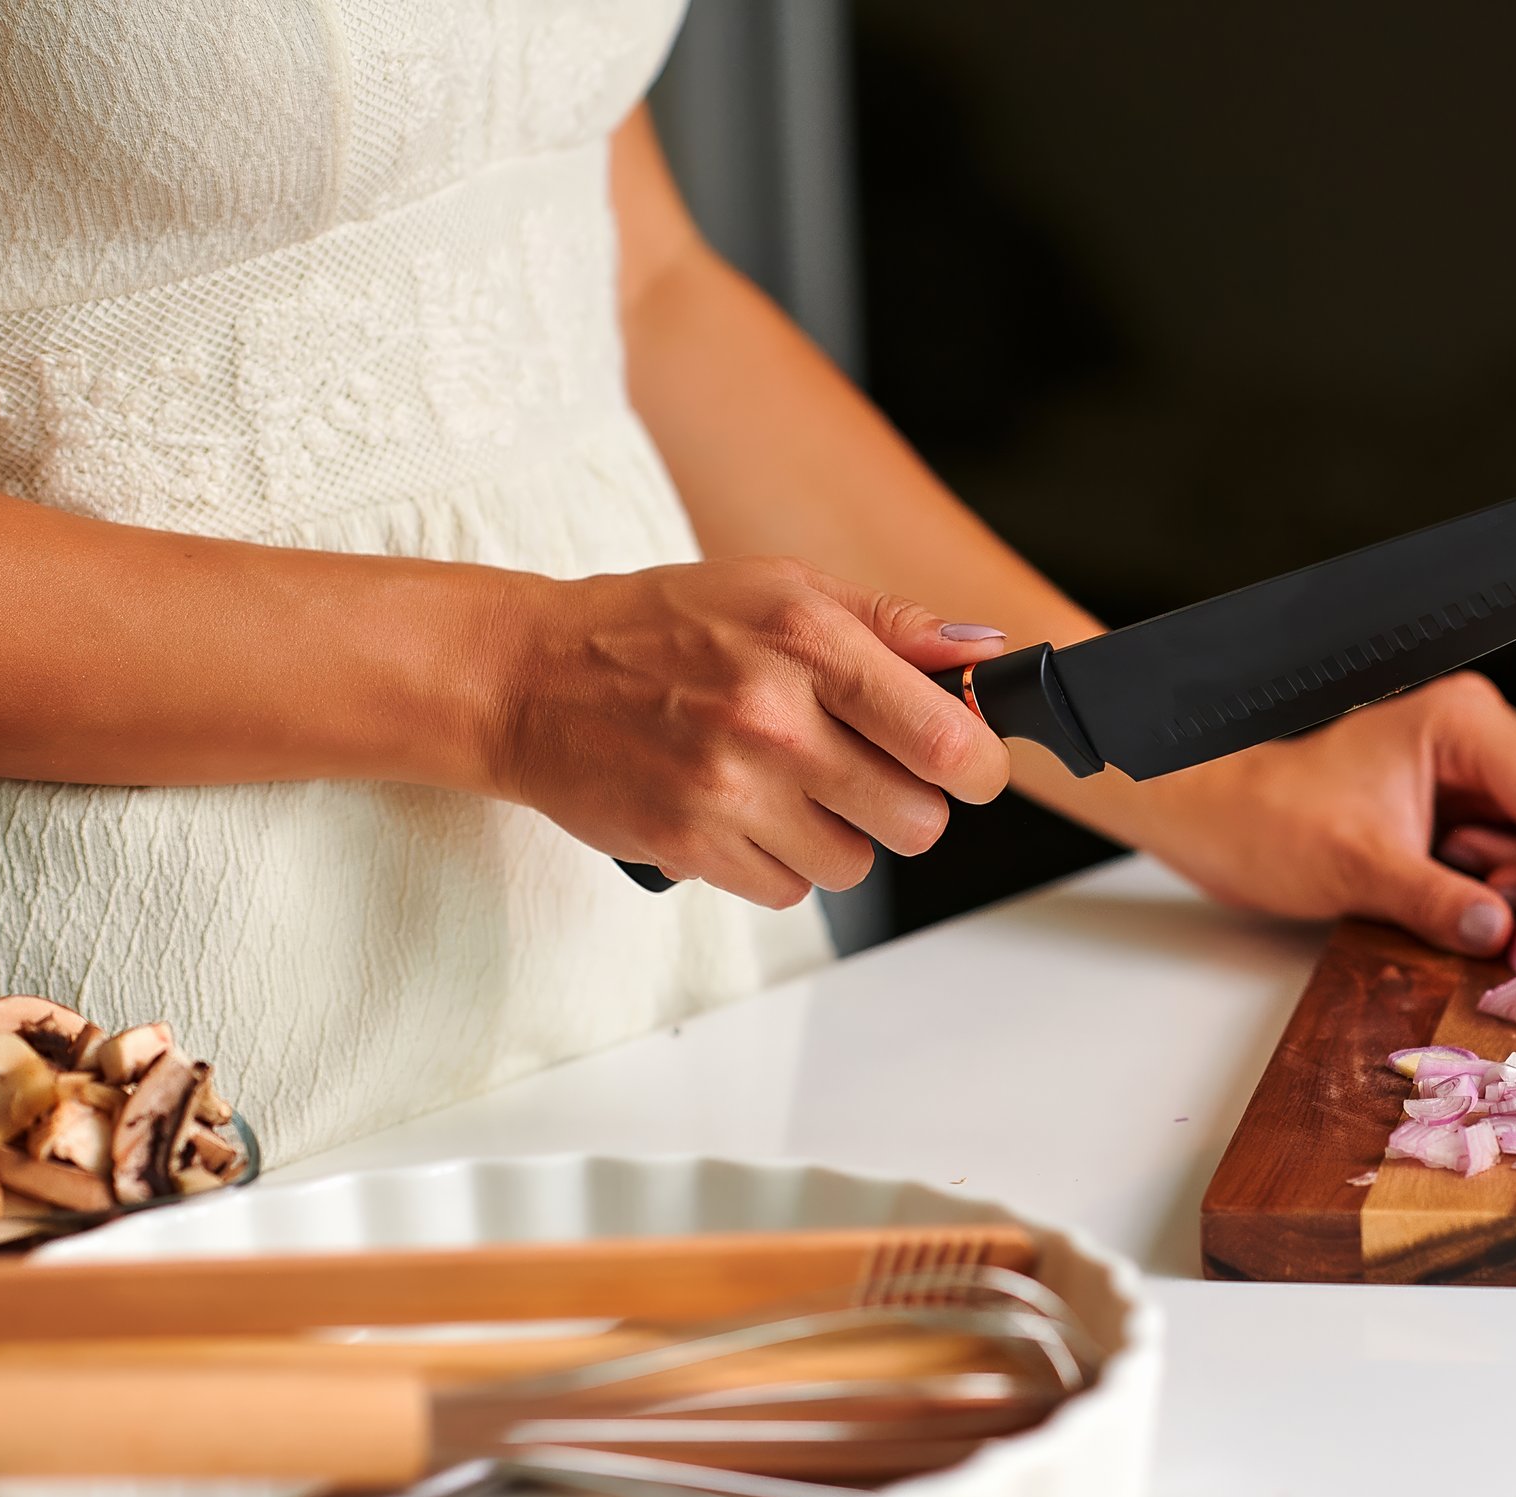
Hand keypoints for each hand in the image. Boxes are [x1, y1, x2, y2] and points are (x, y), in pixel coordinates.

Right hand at [485, 557, 1011, 906]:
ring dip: (836, 836)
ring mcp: (730, 788)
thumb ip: (892, 624)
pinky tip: (741, 812)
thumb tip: (986, 655)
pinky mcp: (690, 845)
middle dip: (903, 804)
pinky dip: (777, 863)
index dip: (978, 765)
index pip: (948, 739)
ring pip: (854, 864)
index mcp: (810, 640)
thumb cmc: (660, 627)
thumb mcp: (780, 588)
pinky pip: (789, 890)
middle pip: (916, 820)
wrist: (528, 678)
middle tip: (860, 773)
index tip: (968, 766)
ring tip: (785, 786)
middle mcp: (774, 717)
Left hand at [1131, 673, 1515, 956]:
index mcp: (1462, 723)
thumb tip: (1502, 933)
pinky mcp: (1467, 809)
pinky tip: (1463, 896)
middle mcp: (1482, 738)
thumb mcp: (1356, 868)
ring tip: (1470, 900)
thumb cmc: (1271, 820)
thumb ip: (1436, 900)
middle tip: (1513, 916)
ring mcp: (1479, 773)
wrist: (1222, 821)